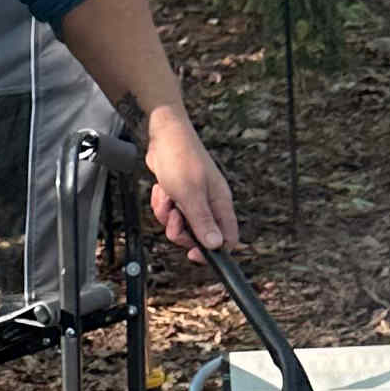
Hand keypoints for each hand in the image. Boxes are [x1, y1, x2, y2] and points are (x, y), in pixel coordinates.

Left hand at [142, 102, 238, 257]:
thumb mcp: (190, 194)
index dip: (212, 251)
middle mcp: (210, 203)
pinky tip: (162, 190)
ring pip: (180, 225)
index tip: (194, 254)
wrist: (164, 135)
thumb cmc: (180, 158)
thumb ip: (202, 222)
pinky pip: (170, 213)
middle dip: (180, 230)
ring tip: (167, 197)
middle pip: (198, 236)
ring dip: (167, 215)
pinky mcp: (180, 196)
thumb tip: (216, 246)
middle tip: (175, 215)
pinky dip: (162, 204)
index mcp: (220, 203)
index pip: (227, 238)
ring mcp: (195, 200)